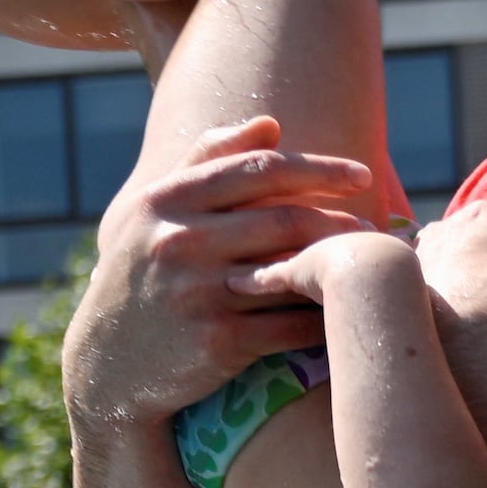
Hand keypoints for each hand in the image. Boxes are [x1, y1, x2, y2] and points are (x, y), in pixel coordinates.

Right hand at [67, 118, 384, 431]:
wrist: (109, 363)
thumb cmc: (143, 274)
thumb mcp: (153, 210)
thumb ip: (207, 160)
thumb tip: (272, 124)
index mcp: (166, 200)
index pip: (259, 169)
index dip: (319, 169)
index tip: (363, 175)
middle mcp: (180, 241)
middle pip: (286, 219)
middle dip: (342, 221)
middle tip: (378, 228)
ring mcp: (199, 292)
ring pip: (294, 270)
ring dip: (342, 266)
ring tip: (373, 263)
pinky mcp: (219, 341)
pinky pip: (293, 324)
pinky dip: (328, 316)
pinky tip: (353, 311)